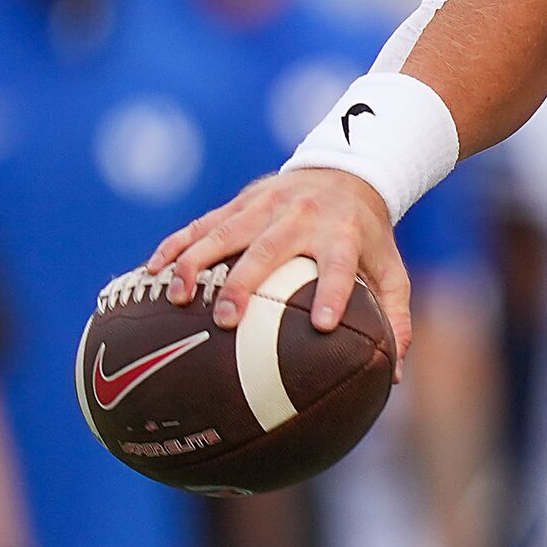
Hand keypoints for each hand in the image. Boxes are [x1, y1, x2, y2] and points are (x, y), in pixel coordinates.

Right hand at [148, 169, 414, 353]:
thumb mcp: (391, 270)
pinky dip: (175, 245)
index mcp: (342, 234)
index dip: (332, 293)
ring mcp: (266, 206)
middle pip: (268, 249)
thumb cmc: (368, 235)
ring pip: (224, 232)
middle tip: (225, 320)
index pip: (338, 266)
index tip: (322, 326)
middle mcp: (302, 216)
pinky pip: (201, 223)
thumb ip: (395, 318)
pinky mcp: (240, 202)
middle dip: (244, 283)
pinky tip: (150, 271)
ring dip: (196, 263)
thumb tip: (393, 375)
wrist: (346, 172)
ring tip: (175, 298)